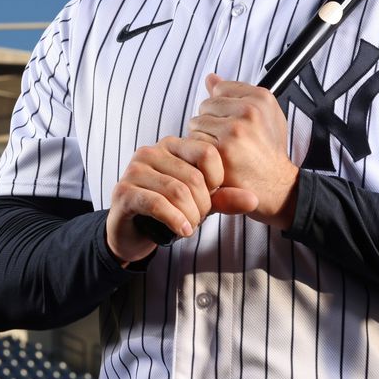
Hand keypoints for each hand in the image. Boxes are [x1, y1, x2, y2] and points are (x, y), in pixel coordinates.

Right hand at [106, 137, 224, 263]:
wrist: (132, 232)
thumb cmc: (169, 211)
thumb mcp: (201, 202)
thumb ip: (225, 198)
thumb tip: (254, 199)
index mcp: (172, 145)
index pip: (208, 153)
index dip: (217, 181)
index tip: (212, 198)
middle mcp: (152, 151)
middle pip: (194, 177)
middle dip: (203, 205)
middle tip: (199, 219)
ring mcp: (135, 169)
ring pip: (177, 191)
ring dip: (190, 216)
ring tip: (189, 226)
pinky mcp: (124, 191)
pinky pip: (158, 204)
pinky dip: (175, 220)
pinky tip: (182, 231)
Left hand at [188, 73, 299, 227]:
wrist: (278, 187)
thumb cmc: (269, 152)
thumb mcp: (265, 116)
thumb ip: (237, 94)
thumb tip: (210, 78)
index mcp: (261, 98)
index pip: (219, 88)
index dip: (222, 108)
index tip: (234, 123)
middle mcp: (249, 111)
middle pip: (205, 105)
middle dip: (211, 123)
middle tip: (229, 142)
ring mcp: (235, 130)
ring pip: (196, 123)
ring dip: (204, 138)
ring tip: (223, 152)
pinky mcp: (221, 151)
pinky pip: (194, 142)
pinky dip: (200, 154)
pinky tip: (216, 162)